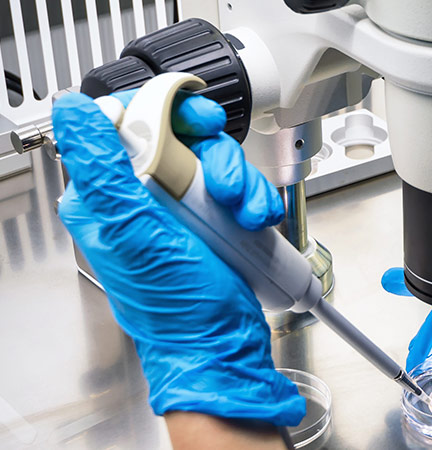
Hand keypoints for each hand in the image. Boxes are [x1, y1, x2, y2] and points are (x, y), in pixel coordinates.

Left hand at [53, 90, 304, 424]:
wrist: (223, 345)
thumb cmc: (177, 309)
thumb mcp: (137, 235)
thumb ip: (102, 170)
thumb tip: (72, 113)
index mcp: (106, 197)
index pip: (123, 124)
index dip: (161, 111)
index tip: (192, 122)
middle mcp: (141, 199)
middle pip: (178, 135)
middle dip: (212, 154)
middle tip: (222, 183)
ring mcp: (180, 208)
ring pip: (213, 158)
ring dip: (239, 181)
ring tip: (244, 214)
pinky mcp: (213, 219)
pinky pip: (236, 185)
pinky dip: (253, 198)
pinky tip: (255, 221)